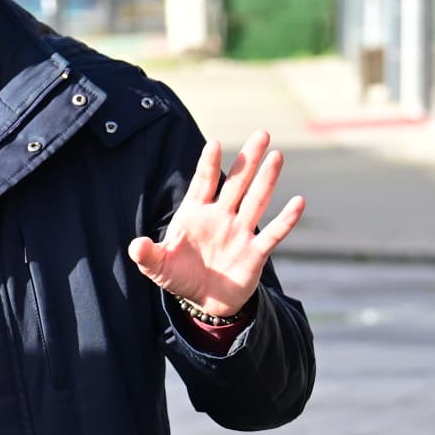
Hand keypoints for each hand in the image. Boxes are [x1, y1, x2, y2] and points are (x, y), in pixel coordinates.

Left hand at [130, 128, 305, 322]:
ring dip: (267, 180)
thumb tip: (135, 245)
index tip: (214, 144)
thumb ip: (147, 255)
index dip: (208, 164)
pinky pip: (273, 233)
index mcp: (195, 213)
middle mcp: (221, 217)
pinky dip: (286, 219)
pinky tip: (298, 202)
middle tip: (263, 133)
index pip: (203, 183)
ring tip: (277, 156)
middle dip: (248, 159)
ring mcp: (240, 232)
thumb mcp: (158, 268)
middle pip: (237, 183)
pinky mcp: (255, 252)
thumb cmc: (180, 276)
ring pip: (256, 201)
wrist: (205, 301)